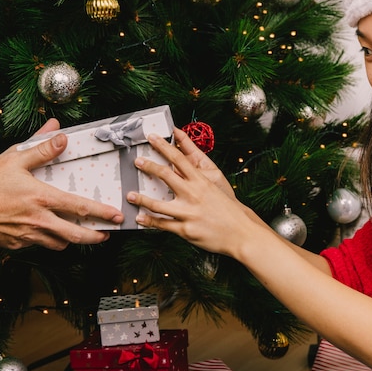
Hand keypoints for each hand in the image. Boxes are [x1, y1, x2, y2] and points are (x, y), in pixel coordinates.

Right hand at [0, 119, 123, 250]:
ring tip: (77, 232)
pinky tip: (47, 232)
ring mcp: (29, 236)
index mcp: (43, 199)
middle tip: (106, 234)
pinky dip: (48, 240)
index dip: (102, 213)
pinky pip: (40, 245)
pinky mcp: (17, 245)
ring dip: (72, 239)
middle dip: (96, 236)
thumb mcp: (13, 159)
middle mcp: (40, 221)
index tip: (116, 217)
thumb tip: (61, 135)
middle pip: (77, 235)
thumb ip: (40, 148)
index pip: (81, 208)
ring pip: (60, 244)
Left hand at [126, 133, 260, 256]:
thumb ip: (198, 179)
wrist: (242, 232)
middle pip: (165, 175)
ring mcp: (188, 212)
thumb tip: (184, 170)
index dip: (164, 146)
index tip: (152, 138)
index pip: (179, 158)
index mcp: (201, 181)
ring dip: (141, 199)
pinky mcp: (185, 229)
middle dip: (148, 166)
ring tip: (130, 196)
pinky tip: (140, 218)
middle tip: (137, 161)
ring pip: (157, 204)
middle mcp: (193, 194)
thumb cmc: (229, 210)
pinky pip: (162, 225)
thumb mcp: (216, 188)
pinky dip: (149, 221)